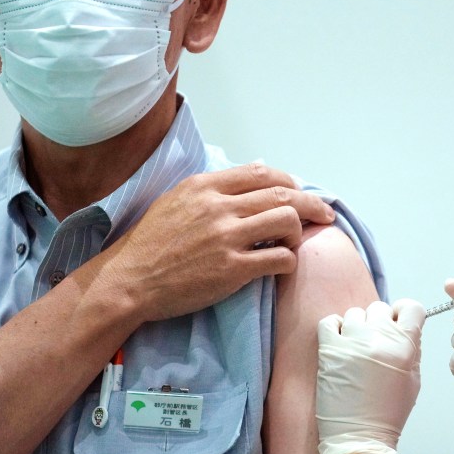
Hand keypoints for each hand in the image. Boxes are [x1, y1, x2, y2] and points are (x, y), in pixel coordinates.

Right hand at [103, 163, 335, 322]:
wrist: (128, 280)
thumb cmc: (152, 242)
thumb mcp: (177, 200)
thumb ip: (214, 189)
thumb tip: (254, 176)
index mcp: (205, 187)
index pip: (263, 173)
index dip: (290, 181)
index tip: (300, 192)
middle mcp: (218, 207)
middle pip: (284, 195)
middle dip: (312, 204)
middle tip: (324, 214)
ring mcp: (226, 238)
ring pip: (288, 221)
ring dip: (300, 232)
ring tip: (294, 242)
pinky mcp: (232, 270)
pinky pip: (280, 258)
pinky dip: (289, 260)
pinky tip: (283, 263)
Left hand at [316, 300, 424, 453]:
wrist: (358, 436)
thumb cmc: (388, 413)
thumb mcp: (414, 380)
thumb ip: (414, 349)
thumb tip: (407, 327)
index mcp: (404, 347)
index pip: (411, 307)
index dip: (405, 313)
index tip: (399, 321)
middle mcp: (379, 339)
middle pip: (381, 307)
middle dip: (381, 322)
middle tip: (377, 342)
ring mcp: (352, 342)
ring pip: (356, 313)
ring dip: (358, 326)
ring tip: (357, 348)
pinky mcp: (329, 349)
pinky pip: (330, 321)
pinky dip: (335, 327)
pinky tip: (340, 342)